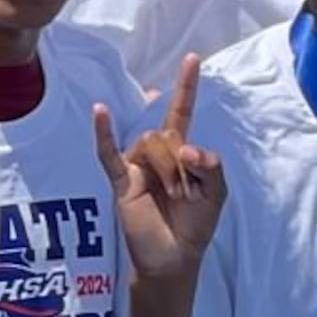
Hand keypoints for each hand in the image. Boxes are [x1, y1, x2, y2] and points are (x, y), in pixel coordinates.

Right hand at [96, 56, 225, 281]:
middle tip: (187, 193)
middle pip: (167, 133)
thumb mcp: (216, 193)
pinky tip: (100, 111)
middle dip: (181, 162)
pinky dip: (103, 132)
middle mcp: (157, 153)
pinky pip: (108, 153)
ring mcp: (136, 165)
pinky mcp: (120, 182)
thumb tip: (186, 147)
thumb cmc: (195, 224)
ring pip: (149, 143)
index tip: (192, 58)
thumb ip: (211, 166)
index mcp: (181, 151)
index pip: (181, 112)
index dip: (186, 87)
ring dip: (167, 169)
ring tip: (173, 195)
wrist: (174, 258)